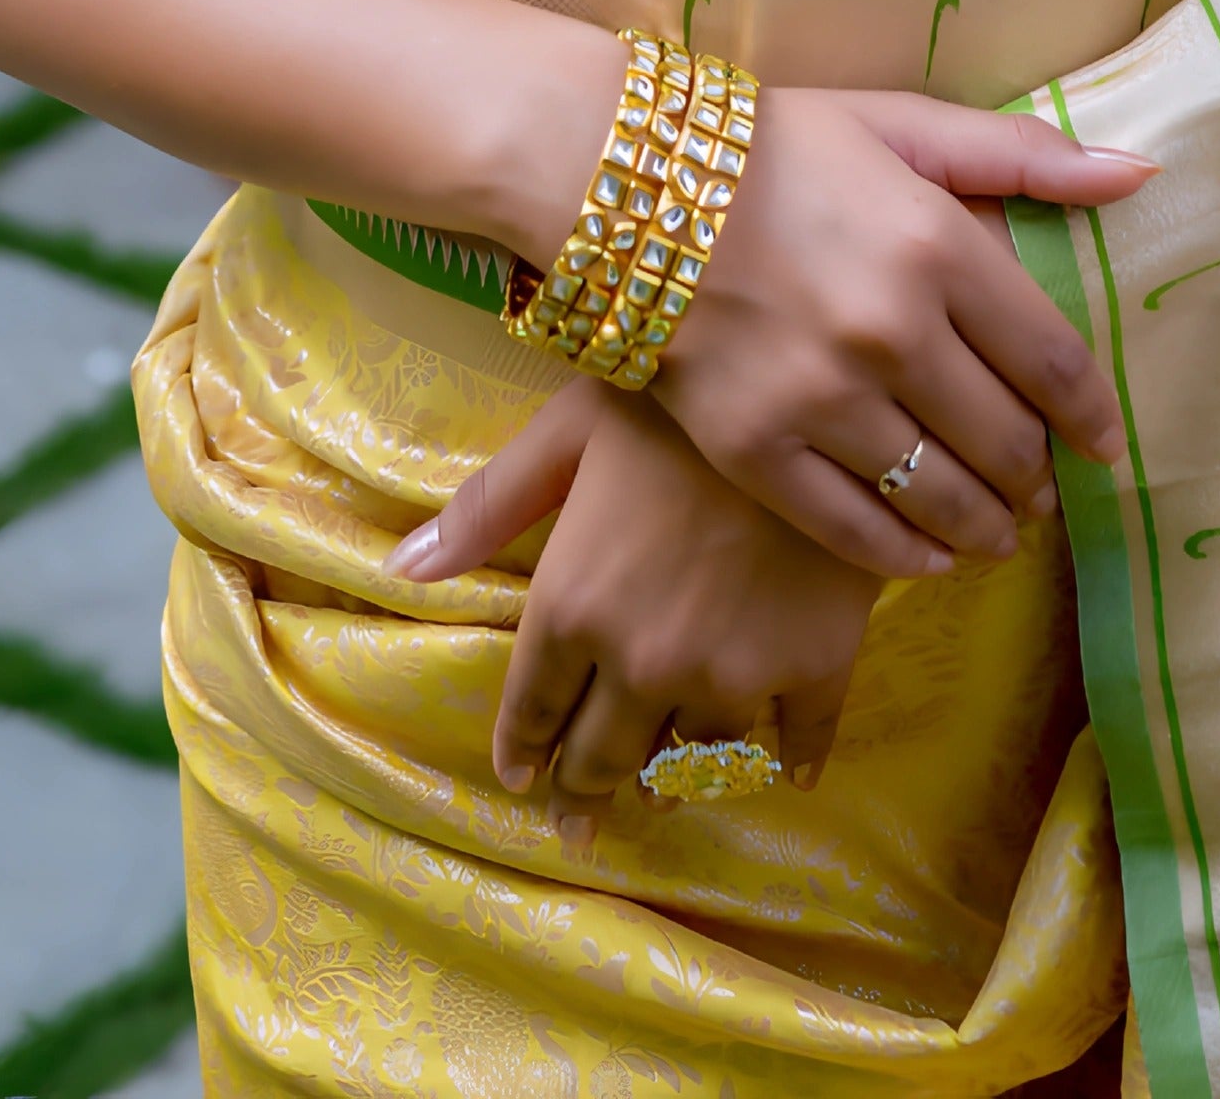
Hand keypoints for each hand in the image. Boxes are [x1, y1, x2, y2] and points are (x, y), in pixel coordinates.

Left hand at [391, 382, 880, 853]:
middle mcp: (646, 665)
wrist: (811, 394)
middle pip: (605, 756)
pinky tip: (790, 773)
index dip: (523, 748)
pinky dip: (790, 763)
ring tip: (663, 794)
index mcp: (575, 608)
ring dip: (672, 781)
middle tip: (576, 826)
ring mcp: (735, 677)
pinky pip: (798, 743)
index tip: (521, 776)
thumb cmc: (677, 400)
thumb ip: (488, 506)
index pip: (534, 707)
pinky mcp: (816, 670)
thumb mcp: (568, 431)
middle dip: (582, 794)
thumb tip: (403, 566)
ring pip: (694, 762)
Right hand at [648, 85, 1148, 578]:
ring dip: (987, 524)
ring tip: (999, 527)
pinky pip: (858, 533)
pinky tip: (931, 556)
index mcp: (936, 246)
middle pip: (1005, 441)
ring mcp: (822, 401)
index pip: (1053, 361)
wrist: (625, 184)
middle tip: (1039, 483)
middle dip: (1035, 473)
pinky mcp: (758, 453)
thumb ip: (1023, 155)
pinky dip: (910, 556)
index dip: (1089, 415)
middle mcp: (891, 333)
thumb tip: (1138, 178)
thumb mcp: (902, 124)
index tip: (1102, 443)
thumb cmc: (779, 147)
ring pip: (943, 498)